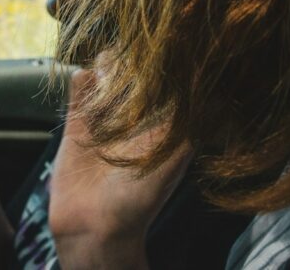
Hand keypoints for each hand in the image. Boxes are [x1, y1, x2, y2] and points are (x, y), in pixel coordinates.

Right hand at [49, 67, 192, 269]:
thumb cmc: (141, 198)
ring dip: (107, 67)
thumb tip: (211, 86)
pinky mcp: (78, 118)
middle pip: (135, 63)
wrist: (95, 226)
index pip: (167, 73)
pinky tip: (89, 91)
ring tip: (107, 85)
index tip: (157, 63)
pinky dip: (83, 78)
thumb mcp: (175, 156)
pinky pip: (81, 83)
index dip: (162, 63)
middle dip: (132, 63)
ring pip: (107, 67)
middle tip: (128, 80)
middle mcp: (137, 112)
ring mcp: (106, 113)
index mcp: (164, 118)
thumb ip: (192, 120)